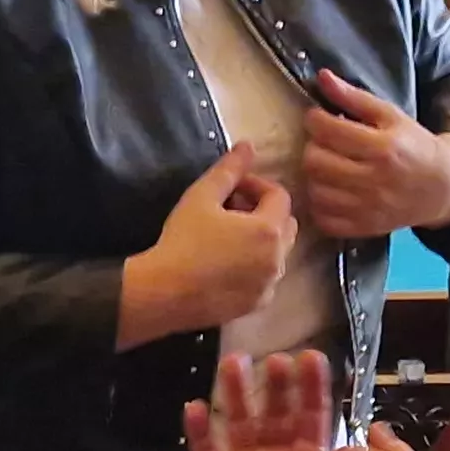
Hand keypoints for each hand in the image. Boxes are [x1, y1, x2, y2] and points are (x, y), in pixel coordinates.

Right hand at [118, 144, 299, 346]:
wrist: (164, 293)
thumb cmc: (183, 241)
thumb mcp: (202, 197)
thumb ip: (229, 170)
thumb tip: (248, 146)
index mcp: (269, 230)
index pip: (279, 196)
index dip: (257, 185)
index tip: (232, 187)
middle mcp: (278, 259)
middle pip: (285, 225)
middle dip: (264, 211)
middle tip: (232, 209)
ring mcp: (269, 285)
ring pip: (277, 253)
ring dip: (261, 239)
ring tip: (228, 236)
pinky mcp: (256, 304)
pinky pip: (265, 278)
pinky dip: (255, 266)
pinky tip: (226, 264)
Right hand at [187, 349, 356, 450]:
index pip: (313, 414)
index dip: (313, 387)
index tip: (313, 358)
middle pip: (275, 410)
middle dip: (276, 384)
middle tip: (275, 359)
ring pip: (240, 422)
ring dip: (236, 394)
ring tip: (233, 364)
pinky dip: (200, 432)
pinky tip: (193, 407)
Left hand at [298, 73, 449, 236]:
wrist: (442, 187)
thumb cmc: (414, 146)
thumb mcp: (391, 115)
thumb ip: (354, 97)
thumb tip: (322, 77)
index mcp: (382, 146)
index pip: (327, 130)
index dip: (314, 120)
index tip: (319, 119)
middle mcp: (374, 179)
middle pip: (315, 161)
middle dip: (313, 147)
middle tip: (323, 144)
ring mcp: (368, 208)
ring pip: (315, 191)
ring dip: (314, 176)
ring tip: (326, 166)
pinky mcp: (363, 228)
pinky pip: (323, 219)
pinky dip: (320, 205)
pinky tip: (330, 192)